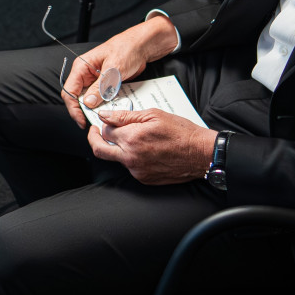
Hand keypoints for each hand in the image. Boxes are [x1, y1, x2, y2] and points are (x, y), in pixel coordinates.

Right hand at [61, 13, 178, 128]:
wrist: (142, 47)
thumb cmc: (126, 49)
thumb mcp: (113, 69)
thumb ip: (100, 87)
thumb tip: (89, 103)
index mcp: (81, 67)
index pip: (69, 91)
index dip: (73, 108)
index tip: (81, 120)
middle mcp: (85, 74)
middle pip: (77, 98)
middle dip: (84, 111)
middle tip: (93, 122)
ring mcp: (95, 80)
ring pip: (89, 100)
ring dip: (95, 109)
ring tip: (103, 118)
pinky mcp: (105, 85)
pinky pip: (101, 98)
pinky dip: (105, 105)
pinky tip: (110, 110)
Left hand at [87, 109, 218, 184]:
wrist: (201, 154)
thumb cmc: (181, 132)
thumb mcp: (153, 115)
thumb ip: (125, 116)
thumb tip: (104, 115)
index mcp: (131, 138)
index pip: (104, 131)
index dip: (104, 123)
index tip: (105, 121)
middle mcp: (131, 157)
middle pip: (100, 150)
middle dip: (94, 139)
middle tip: (95, 132)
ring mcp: (137, 170)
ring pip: (117, 158)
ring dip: (118, 148)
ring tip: (132, 139)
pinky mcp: (145, 178)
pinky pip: (130, 167)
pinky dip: (132, 158)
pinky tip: (145, 150)